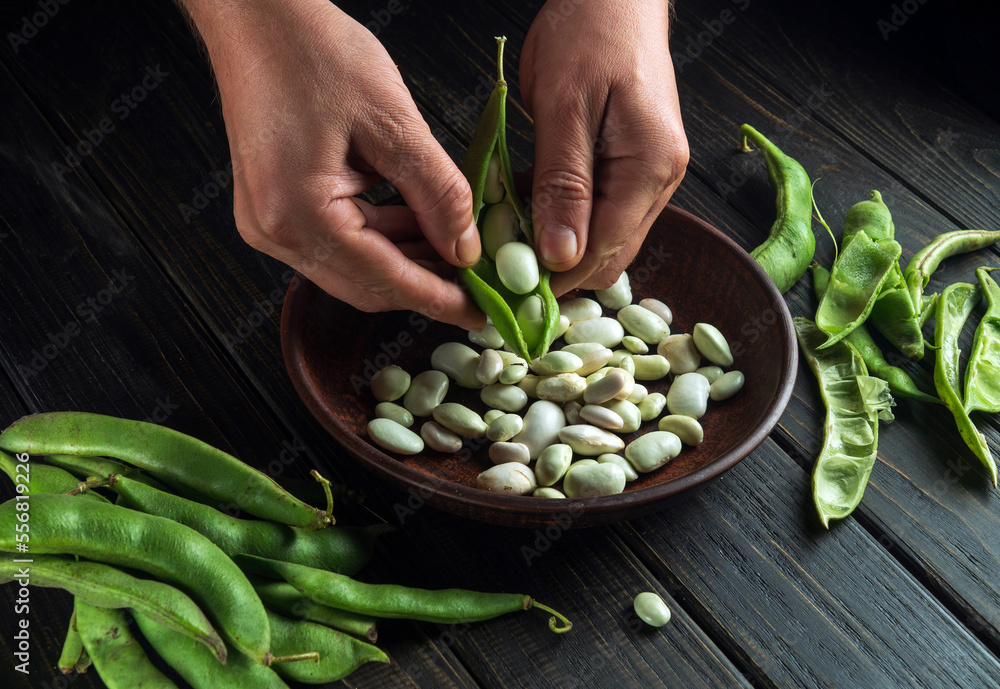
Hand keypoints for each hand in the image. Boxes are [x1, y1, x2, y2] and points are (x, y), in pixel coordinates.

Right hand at [179, 0, 484, 328]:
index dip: (439, 299)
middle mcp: (274, 231)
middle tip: (477, 286)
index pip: (384, 279)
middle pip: (365, 286)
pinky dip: (382, 238)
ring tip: (458, 252)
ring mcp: (269, 222)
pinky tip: (420, 225)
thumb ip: (437, 192)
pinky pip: (337, 242)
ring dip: (407, 262)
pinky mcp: (274, 208)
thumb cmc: (312, 51)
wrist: (255, 16)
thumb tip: (467, 247)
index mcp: (298, 214)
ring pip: (354, 267)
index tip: (482, 312)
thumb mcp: (393, 121)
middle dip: (425, 286)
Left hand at [521, 0, 688, 294]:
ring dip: (557, 246)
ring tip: (508, 239)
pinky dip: (563, 219)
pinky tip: (528, 212)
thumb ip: (562, 184)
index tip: (508, 287)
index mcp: (649, 167)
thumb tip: (561, 255)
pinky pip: (599, 211)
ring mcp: (650, 174)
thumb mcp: (563, 107)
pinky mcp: (633, 165)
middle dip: (556, 269)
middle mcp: (659, 180)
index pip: (605, 251)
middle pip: (609, 254)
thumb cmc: (589, 32)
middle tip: (500, 266)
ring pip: (604, 237)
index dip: (557, 278)